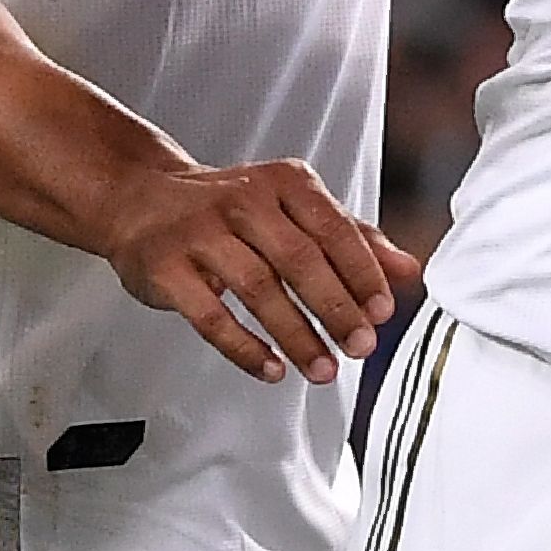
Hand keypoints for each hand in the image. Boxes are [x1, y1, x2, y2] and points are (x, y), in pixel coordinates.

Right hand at [88, 155, 404, 385]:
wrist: (142, 199)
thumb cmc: (230, 210)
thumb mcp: (294, 210)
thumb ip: (352, 238)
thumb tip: (408, 271)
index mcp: (283, 182)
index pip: (334, 228)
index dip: (362, 273)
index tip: (384, 312)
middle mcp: (243, 200)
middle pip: (298, 259)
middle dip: (336, 308)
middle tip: (360, 347)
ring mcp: (200, 232)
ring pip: (258, 288)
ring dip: (295, 334)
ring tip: (322, 368)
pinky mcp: (166, 267)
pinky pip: (210, 315)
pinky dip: (244, 347)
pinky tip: (271, 369)